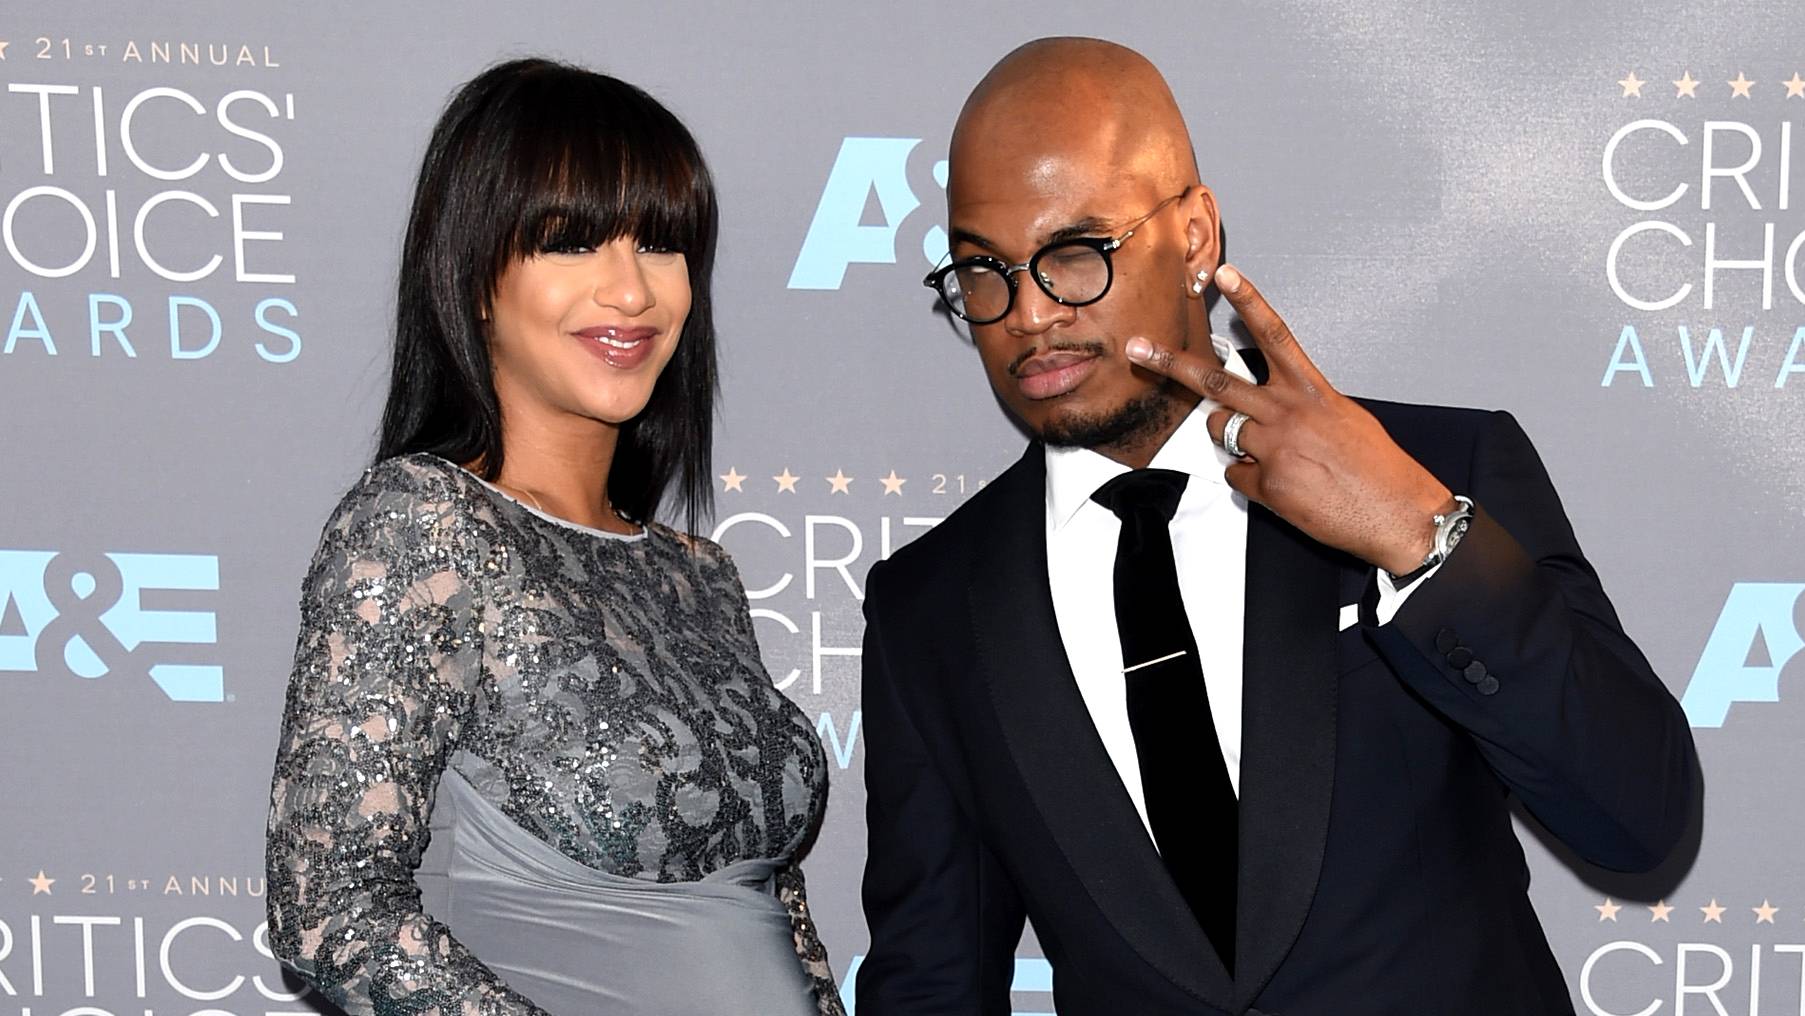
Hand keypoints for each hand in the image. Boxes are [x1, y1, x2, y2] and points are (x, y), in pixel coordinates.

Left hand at [1126, 264, 1454, 574]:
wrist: (1400, 513)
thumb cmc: (1378, 468)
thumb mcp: (1343, 417)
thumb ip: (1301, 404)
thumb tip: (1271, 408)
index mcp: (1312, 390)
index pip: (1275, 334)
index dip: (1249, 301)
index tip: (1226, 274)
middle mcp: (1288, 413)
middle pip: (1217, 381)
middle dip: (1171, 364)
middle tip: (1138, 348)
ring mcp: (1274, 448)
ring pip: (1219, 430)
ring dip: (1228, 436)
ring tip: (1269, 451)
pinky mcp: (1268, 484)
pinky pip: (1236, 475)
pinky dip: (1251, 480)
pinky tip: (1285, 486)